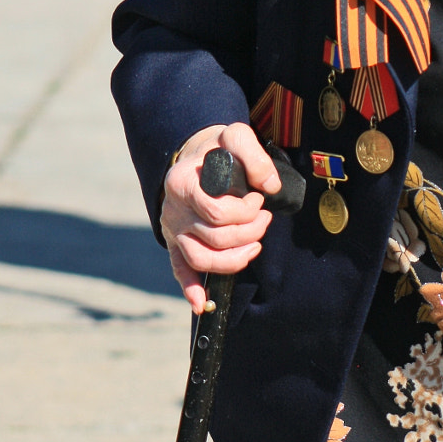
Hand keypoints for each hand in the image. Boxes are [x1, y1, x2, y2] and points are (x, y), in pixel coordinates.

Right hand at [160, 121, 280, 314]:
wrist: (198, 158)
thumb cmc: (218, 151)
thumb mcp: (236, 138)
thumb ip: (254, 155)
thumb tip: (269, 186)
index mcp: (182, 183)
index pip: (216, 212)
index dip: (245, 211)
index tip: (258, 200)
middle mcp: (174, 210)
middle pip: (215, 238)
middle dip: (249, 232)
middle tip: (264, 218)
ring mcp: (174, 231)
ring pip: (203, 259)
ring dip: (235, 259)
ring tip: (255, 244)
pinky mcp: (177, 244)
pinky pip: (180, 270)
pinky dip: (191, 288)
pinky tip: (202, 304)